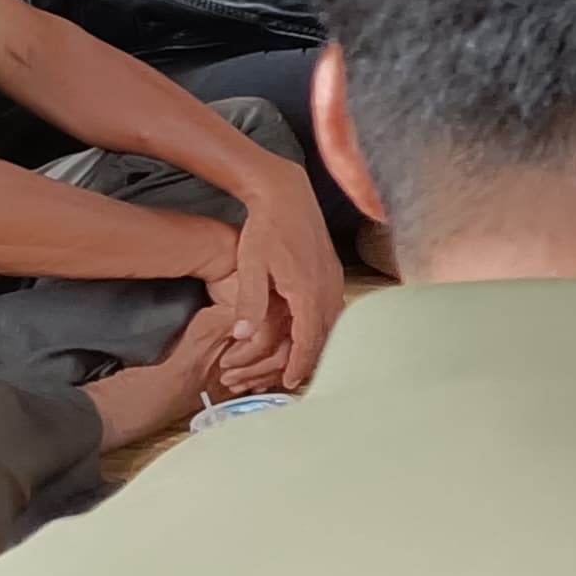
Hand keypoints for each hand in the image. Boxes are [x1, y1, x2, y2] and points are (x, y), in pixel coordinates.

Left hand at [219, 162, 346, 388]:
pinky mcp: (332, 271)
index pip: (308, 339)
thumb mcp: (251, 265)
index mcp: (307, 290)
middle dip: (312, 360)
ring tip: (303, 360)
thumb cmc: (266, 227)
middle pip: (326, 336)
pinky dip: (324, 325)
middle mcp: (327, 287)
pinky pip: (333, 307)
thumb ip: (249, 302)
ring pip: (333, 323)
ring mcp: (333, 278)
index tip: (290, 382)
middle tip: (296, 379)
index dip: (299, 364)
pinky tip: (311, 330)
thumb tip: (242, 335)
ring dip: (319, 343)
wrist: (285, 193)